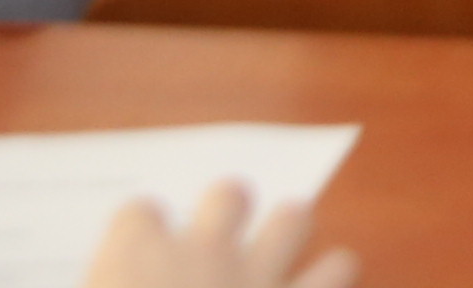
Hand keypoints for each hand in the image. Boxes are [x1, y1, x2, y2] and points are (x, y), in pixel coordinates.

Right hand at [81, 187, 358, 287]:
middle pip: (227, 195)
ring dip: (286, 234)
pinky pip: (338, 267)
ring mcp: (259, 274)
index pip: (138, 213)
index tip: (135, 256)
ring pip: (293, 217)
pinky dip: (330, 277)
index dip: (138, 235)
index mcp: (133, 258)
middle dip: (224, 213)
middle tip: (215, 244)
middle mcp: (202, 252)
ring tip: (275, 257)